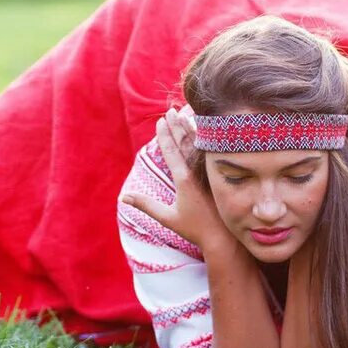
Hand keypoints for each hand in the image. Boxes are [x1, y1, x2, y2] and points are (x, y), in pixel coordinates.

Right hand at [121, 106, 228, 248]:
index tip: (160, 121)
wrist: (223, 237)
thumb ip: (145, 205)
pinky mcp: (217, 175)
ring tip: (183, 115)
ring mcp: (208, 172)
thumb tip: (123, 197)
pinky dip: (204, 139)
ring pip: (198, 145)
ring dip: (189, 128)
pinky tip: (203, 131)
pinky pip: (209, 151)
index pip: (171, 151)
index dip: (164, 135)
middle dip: (176, 125)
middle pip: (184, 143)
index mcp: (183, 179)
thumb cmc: (194, 229)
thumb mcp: (167, 218)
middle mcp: (197, 172)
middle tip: (170, 111)